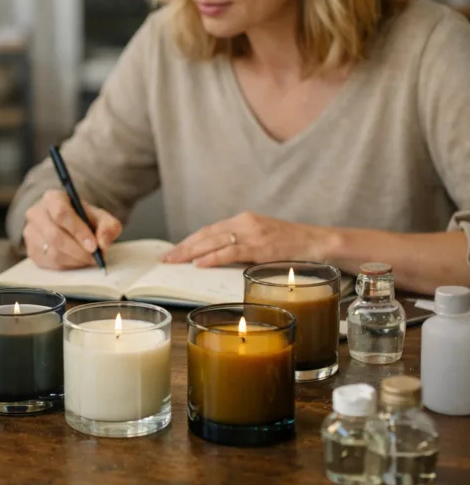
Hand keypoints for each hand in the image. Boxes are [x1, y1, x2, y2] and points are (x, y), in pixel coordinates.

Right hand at [23, 189, 121, 269]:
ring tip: (88, 259)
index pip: (61, 213)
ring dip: (75, 260)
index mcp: (53, 198)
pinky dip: (67, 266)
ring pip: (52, 253)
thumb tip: (102, 244)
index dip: (78, 231)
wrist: (68, 224)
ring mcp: (31, 233)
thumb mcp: (101, 217)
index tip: (94, 246)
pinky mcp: (31, 250)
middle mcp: (36, 213)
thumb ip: (108, 228)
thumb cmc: (84, 219)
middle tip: (94, 258)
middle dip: (78, 251)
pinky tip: (77, 261)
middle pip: (55, 236)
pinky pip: (49, 264)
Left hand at [162, 212, 336, 266]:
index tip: (173, 251)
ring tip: (175, 261)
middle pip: (206, 234)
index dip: (189, 241)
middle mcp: (245, 223)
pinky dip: (213, 257)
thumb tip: (216, 260)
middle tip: (166, 258)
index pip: (209, 230)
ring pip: (214, 241)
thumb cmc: (290, 245)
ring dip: (191, 252)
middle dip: (184, 247)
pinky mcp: (261, 246)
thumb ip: (240, 246)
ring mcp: (253, 234)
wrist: (319, 241)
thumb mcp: (261, 240)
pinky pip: (232, 251)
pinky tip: (200, 263)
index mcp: (243, 220)